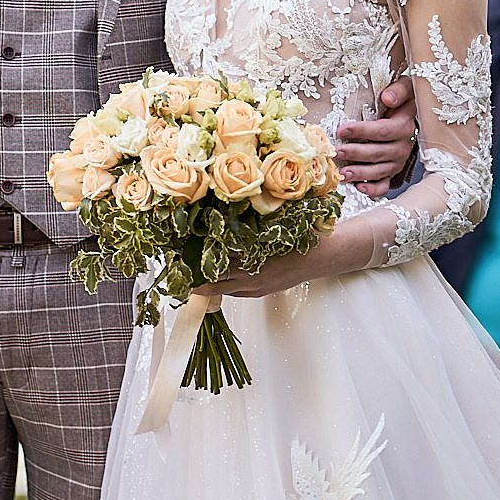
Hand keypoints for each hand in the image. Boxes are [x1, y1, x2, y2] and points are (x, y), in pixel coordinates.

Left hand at [194, 219, 374, 297]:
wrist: (325, 256)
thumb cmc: (301, 235)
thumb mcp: (275, 222)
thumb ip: (251, 219)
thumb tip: (224, 206)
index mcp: (253, 260)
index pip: (214, 261)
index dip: (193, 257)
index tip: (177, 248)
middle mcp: (250, 279)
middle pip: (211, 283)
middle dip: (192, 275)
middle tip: (174, 263)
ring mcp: (254, 289)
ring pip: (220, 290)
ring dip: (205, 281)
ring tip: (187, 269)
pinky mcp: (259, 293)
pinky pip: (233, 292)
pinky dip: (221, 283)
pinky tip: (213, 273)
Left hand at [334, 75, 419, 198]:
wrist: (414, 114)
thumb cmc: (403, 101)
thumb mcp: (406, 88)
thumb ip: (399, 91)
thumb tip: (387, 98)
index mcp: (404, 127)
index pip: (382, 131)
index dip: (362, 131)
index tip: (342, 130)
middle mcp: (403, 147)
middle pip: (377, 153)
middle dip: (355, 153)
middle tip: (335, 152)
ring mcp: (397, 162)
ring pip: (378, 171)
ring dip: (360, 173)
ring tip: (342, 174)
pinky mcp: (392, 171)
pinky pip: (384, 185)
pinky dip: (372, 189)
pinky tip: (359, 188)